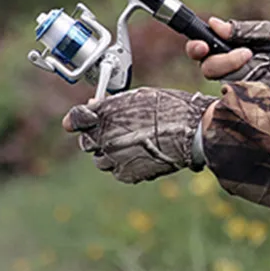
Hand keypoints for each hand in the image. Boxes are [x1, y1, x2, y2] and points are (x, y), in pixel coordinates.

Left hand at [62, 87, 212, 183]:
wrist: (193, 131)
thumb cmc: (171, 108)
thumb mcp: (139, 97)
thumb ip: (112, 105)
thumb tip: (94, 107)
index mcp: (105, 115)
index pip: (76, 120)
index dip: (77, 120)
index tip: (80, 121)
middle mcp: (104, 138)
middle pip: (87, 143)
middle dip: (98, 138)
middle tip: (118, 133)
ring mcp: (114, 158)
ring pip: (101, 160)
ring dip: (111, 154)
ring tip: (135, 146)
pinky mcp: (126, 174)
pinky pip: (118, 171)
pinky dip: (126, 166)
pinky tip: (143, 156)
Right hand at [186, 17, 269, 108]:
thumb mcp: (268, 34)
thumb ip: (242, 30)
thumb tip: (214, 23)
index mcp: (230, 50)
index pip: (202, 51)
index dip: (196, 48)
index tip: (202, 45)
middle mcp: (232, 71)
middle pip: (208, 69)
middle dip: (220, 61)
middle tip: (245, 54)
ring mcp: (241, 89)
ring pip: (223, 85)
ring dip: (237, 73)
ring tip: (260, 64)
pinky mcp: (253, 106)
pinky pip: (240, 102)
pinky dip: (248, 91)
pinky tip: (263, 85)